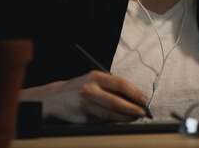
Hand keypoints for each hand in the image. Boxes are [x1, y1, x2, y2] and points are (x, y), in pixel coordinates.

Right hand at [22, 71, 147, 122]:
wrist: (55, 98)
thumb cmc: (80, 88)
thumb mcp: (93, 80)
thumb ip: (110, 86)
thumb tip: (134, 97)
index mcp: (95, 77)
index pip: (119, 84)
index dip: (134, 92)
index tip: (143, 99)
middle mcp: (89, 90)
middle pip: (116, 101)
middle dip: (132, 108)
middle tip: (142, 112)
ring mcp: (85, 105)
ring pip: (109, 114)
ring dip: (125, 117)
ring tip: (134, 117)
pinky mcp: (82, 118)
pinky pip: (101, 120)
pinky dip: (113, 121)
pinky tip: (120, 120)